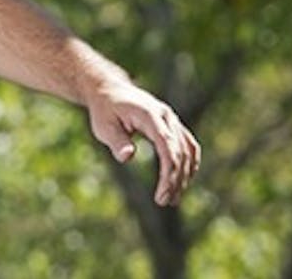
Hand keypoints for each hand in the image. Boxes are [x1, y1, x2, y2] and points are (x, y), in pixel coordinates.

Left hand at [85, 82, 200, 205]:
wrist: (109, 90)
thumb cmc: (104, 110)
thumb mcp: (103, 126)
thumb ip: (117, 141)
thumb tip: (127, 157)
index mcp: (150, 115)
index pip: (167, 147)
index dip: (168, 172)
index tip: (161, 194)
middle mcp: (166, 116)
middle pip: (180, 152)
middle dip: (175, 179)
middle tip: (164, 201)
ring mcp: (172, 119)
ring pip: (188, 150)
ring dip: (184, 175)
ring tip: (173, 198)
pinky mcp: (173, 125)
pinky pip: (188, 145)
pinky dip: (188, 164)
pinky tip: (183, 181)